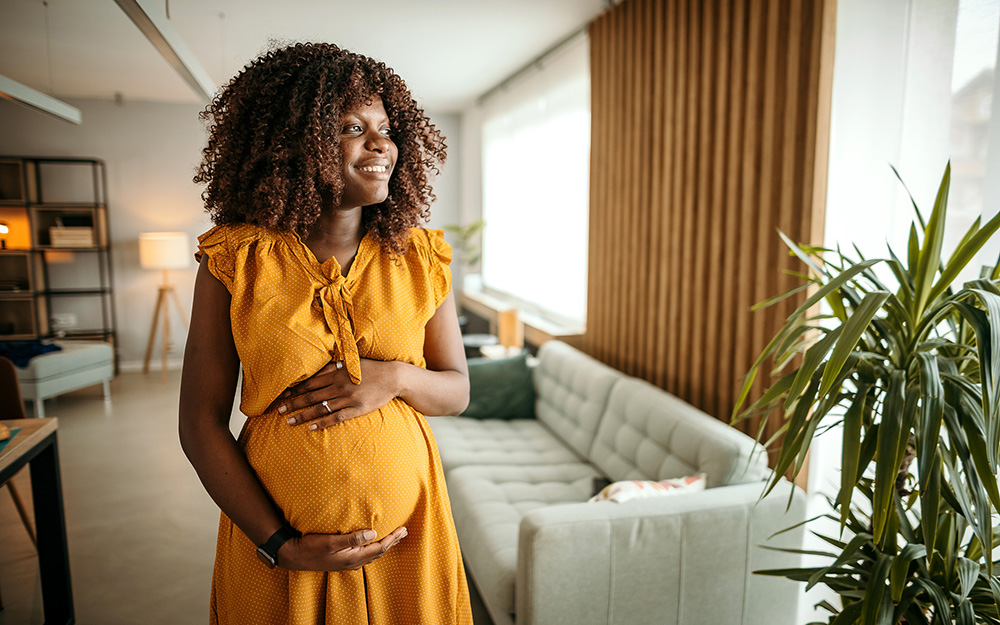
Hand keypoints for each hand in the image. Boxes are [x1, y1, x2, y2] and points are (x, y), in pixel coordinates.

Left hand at [277, 358, 401, 428]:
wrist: (393, 377)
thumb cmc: (372, 368)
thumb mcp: (352, 362)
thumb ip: (335, 366)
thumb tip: (319, 367)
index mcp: (336, 374)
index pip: (310, 383)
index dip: (294, 390)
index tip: (282, 396)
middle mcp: (338, 386)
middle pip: (311, 397)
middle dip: (293, 404)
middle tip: (279, 411)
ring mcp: (347, 398)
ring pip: (320, 408)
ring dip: (303, 416)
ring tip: (289, 422)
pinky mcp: (356, 409)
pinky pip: (336, 417)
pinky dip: (322, 423)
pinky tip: (311, 427)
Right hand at [277, 526, 407, 570]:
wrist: (294, 555)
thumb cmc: (311, 546)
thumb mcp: (331, 541)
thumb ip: (352, 538)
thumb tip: (373, 532)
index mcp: (353, 557)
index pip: (379, 548)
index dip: (392, 539)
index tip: (403, 529)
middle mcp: (353, 562)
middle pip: (379, 552)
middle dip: (392, 541)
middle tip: (404, 531)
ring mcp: (347, 562)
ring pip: (372, 554)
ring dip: (384, 545)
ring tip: (393, 537)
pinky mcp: (342, 560)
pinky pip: (364, 555)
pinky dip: (373, 548)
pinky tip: (372, 543)